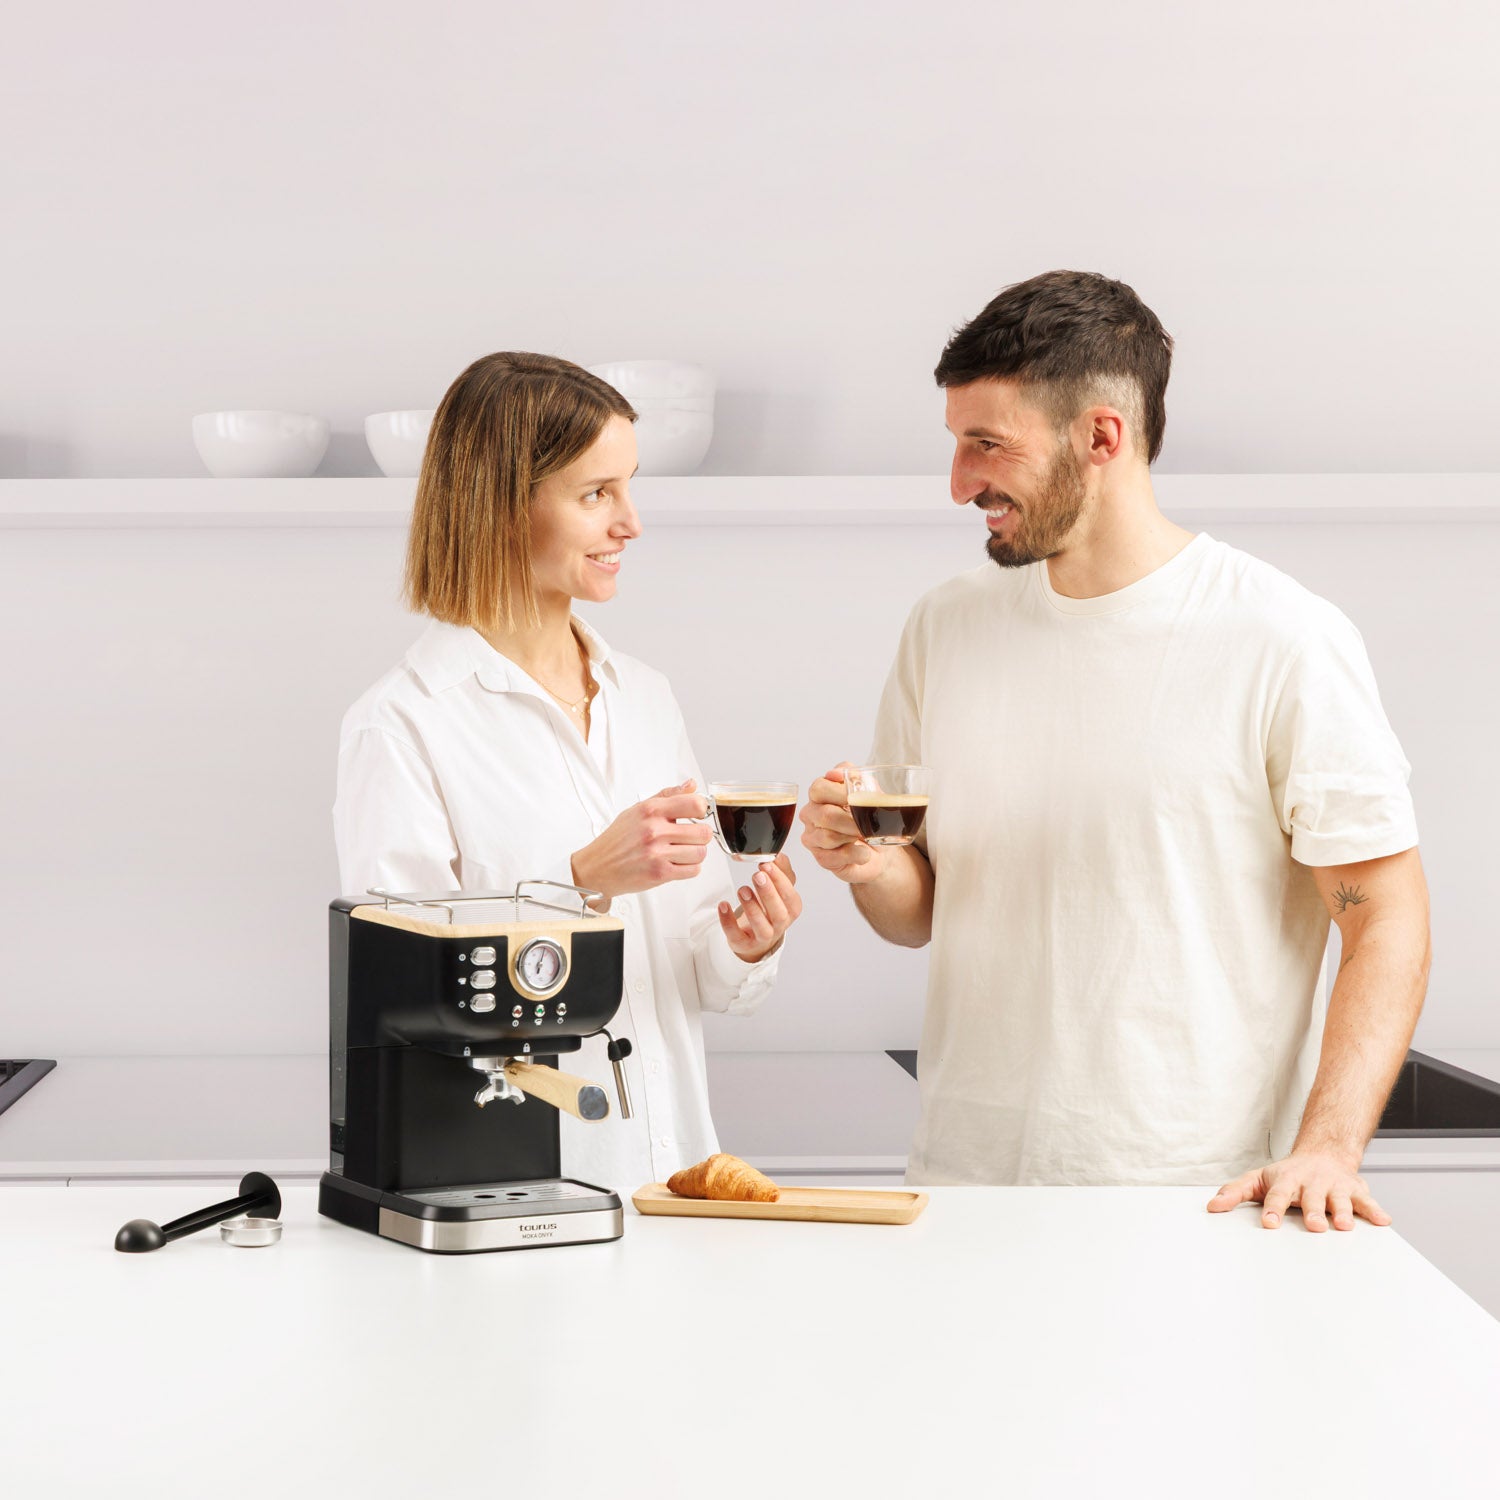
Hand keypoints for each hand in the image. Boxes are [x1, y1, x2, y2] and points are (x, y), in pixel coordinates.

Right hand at [571, 780, 713, 899]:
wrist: (597, 867)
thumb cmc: (617, 839)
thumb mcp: (638, 809)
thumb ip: (668, 796)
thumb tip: (692, 785)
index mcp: (651, 810)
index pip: (695, 804)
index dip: (702, 810)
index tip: (697, 815)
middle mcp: (654, 830)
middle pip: (703, 832)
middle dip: (699, 836)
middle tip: (689, 837)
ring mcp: (657, 853)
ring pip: (700, 853)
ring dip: (695, 854)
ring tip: (681, 852)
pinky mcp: (660, 873)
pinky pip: (693, 870)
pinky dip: (689, 868)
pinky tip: (677, 863)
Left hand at [719, 852, 801, 962]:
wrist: (758, 936)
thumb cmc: (769, 909)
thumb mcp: (779, 889)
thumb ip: (781, 871)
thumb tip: (779, 855)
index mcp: (790, 909)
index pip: (790, 896)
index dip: (779, 880)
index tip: (767, 864)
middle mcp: (779, 924)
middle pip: (778, 913)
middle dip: (768, 893)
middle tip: (757, 876)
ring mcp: (762, 936)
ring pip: (761, 926)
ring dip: (752, 907)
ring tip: (743, 889)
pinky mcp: (744, 943)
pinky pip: (736, 935)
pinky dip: (728, 921)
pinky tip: (723, 905)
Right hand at [798, 763, 886, 883]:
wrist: (880, 849)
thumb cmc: (871, 818)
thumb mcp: (871, 793)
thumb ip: (855, 778)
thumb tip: (834, 773)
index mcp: (821, 794)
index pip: (818, 788)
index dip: (839, 792)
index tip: (858, 796)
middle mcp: (812, 814)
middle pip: (824, 814)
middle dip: (851, 820)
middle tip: (868, 822)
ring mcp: (813, 837)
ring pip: (828, 836)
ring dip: (853, 836)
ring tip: (867, 836)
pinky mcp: (822, 858)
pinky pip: (835, 856)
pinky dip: (855, 854)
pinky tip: (864, 852)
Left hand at [1207, 1151, 1391, 1231]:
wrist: (1323, 1153)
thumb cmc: (1288, 1174)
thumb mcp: (1259, 1179)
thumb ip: (1235, 1192)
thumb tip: (1212, 1207)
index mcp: (1287, 1181)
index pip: (1277, 1195)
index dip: (1273, 1208)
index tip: (1269, 1223)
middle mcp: (1312, 1182)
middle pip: (1312, 1198)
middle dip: (1313, 1212)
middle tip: (1314, 1226)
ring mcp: (1334, 1186)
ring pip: (1340, 1200)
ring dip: (1343, 1211)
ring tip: (1345, 1225)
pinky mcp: (1355, 1191)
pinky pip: (1367, 1202)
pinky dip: (1375, 1210)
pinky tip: (1382, 1221)